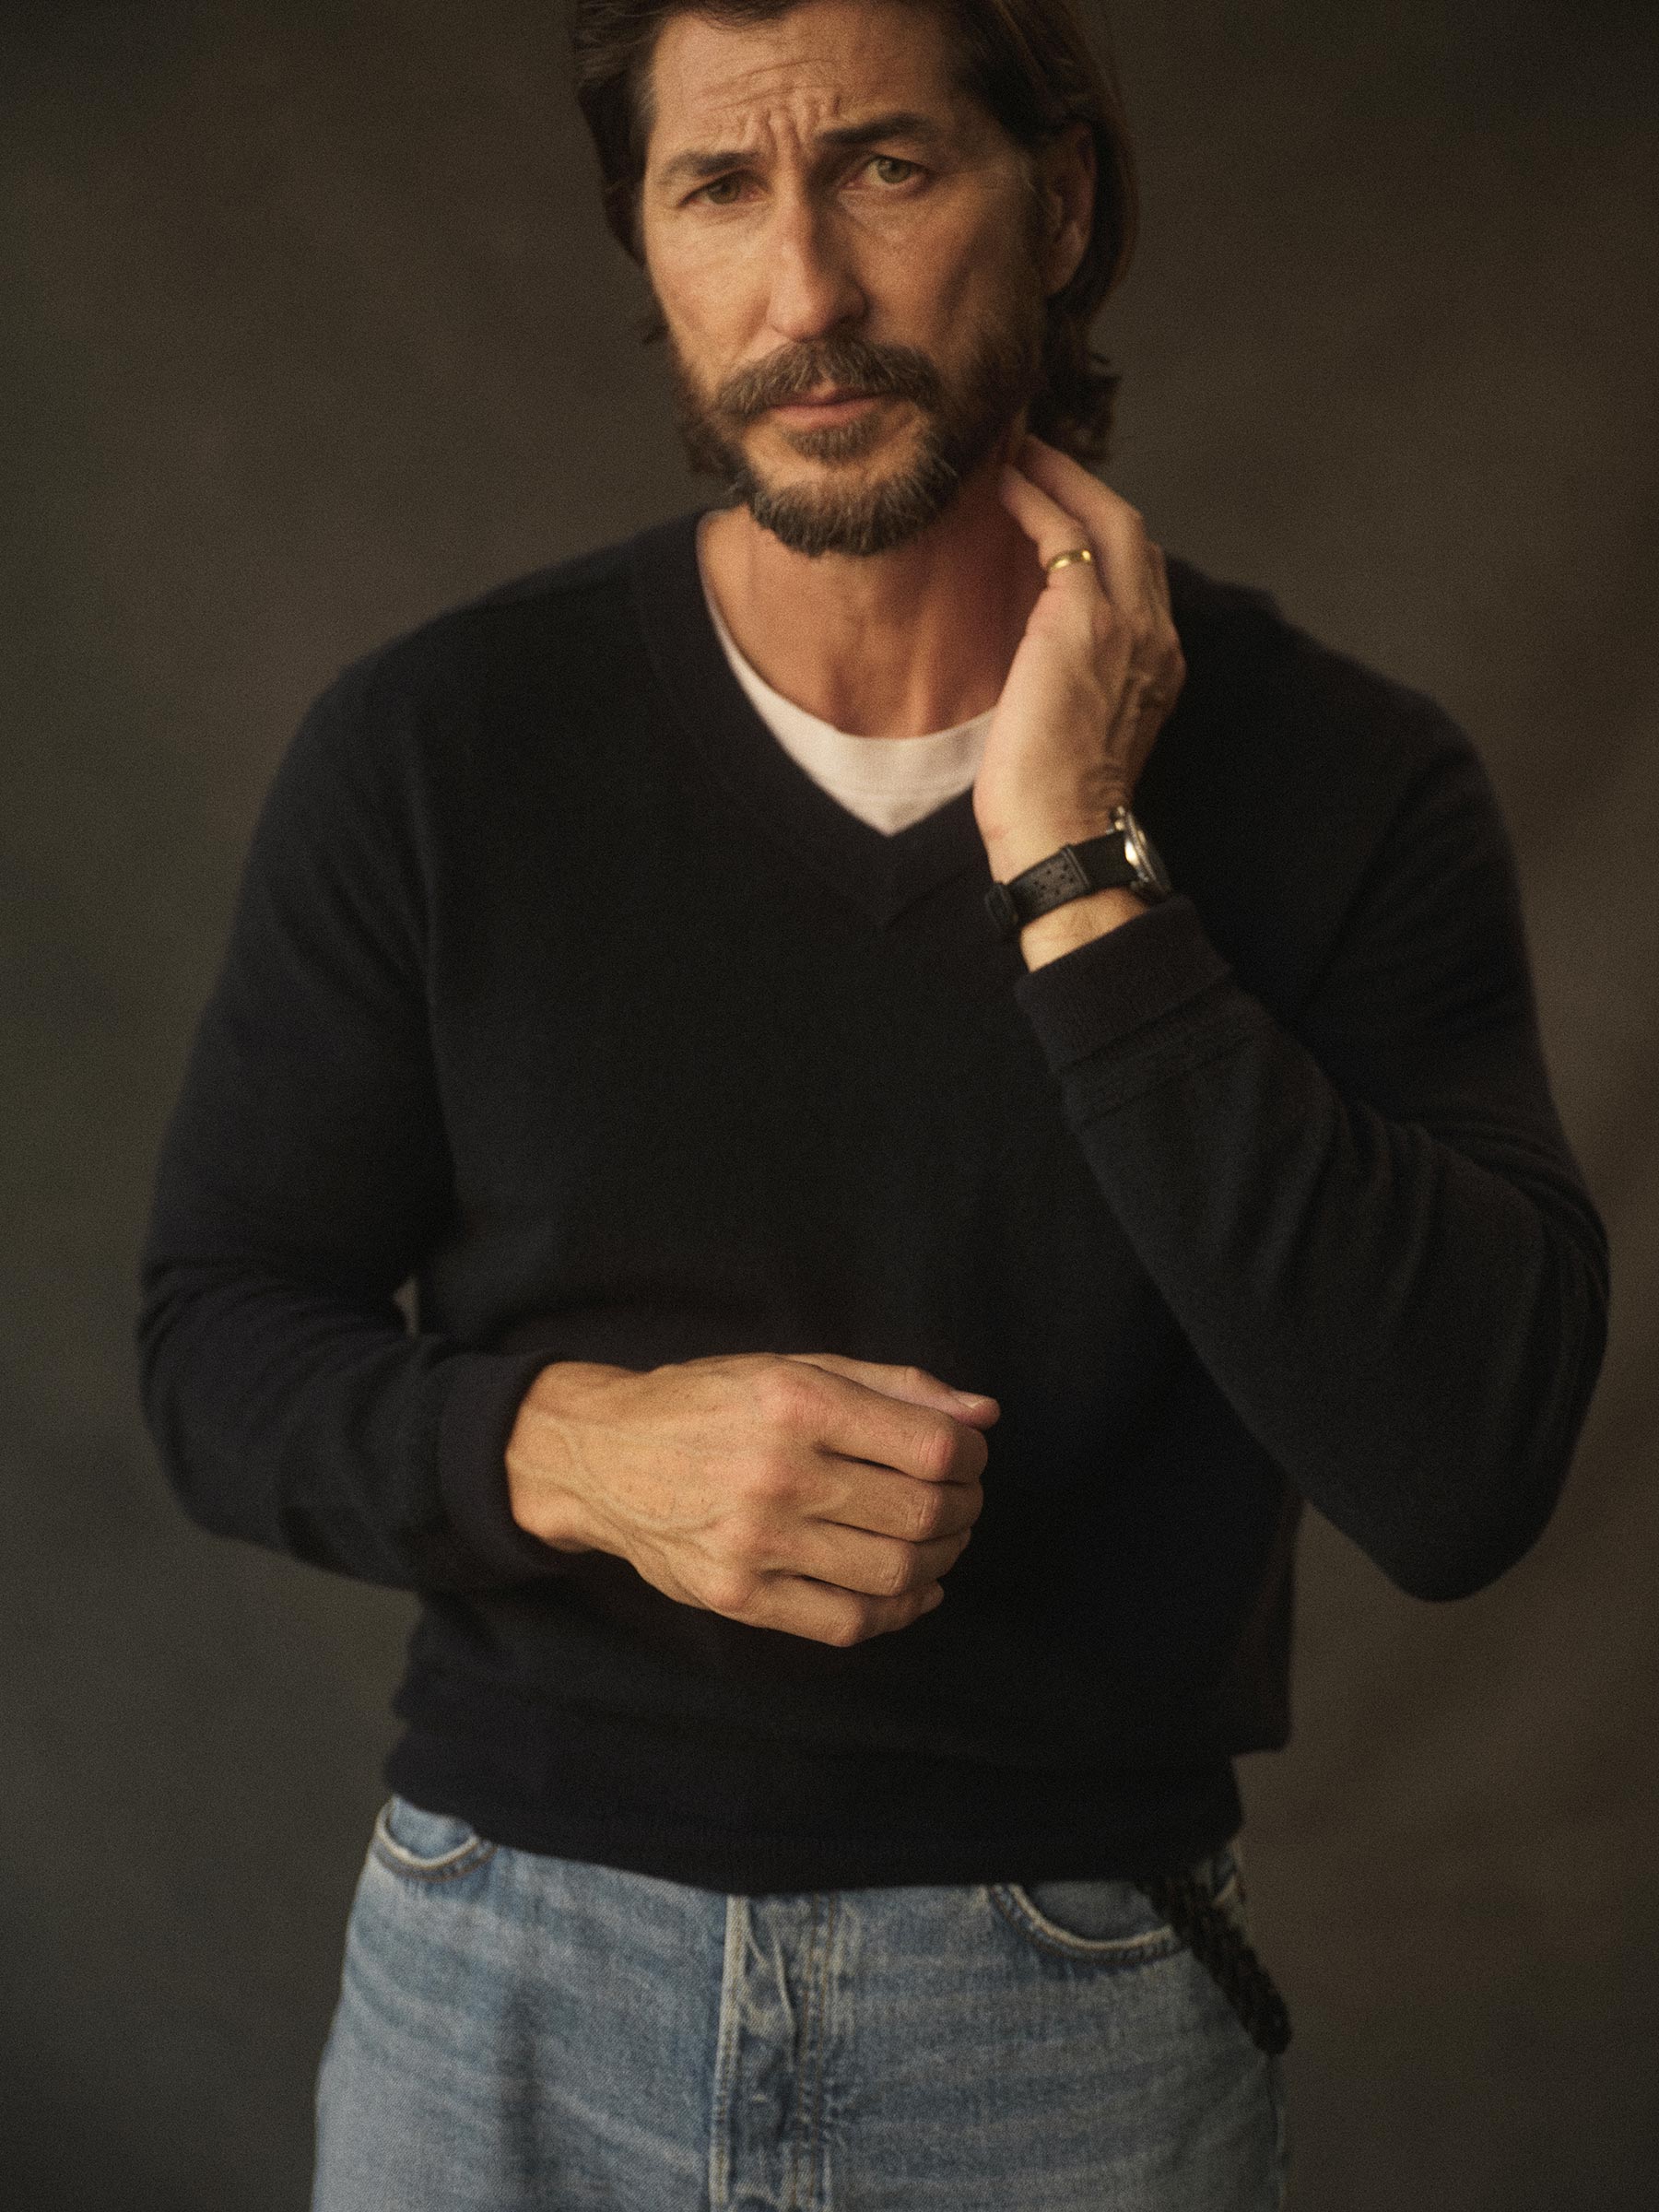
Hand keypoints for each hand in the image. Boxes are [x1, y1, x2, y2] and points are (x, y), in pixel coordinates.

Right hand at [505, 1351, 996, 1646]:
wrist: (602, 1455)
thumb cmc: (709, 1403)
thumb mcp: (795, 1367)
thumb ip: (894, 1387)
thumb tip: (984, 1415)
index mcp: (796, 1402)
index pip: (931, 1448)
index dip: (971, 1458)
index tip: (967, 1457)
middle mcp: (776, 1473)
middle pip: (921, 1514)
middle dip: (963, 1509)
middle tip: (959, 1500)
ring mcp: (754, 1543)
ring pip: (894, 1574)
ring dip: (940, 1561)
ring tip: (938, 1541)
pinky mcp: (737, 1596)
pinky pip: (847, 1624)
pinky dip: (898, 1612)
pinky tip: (910, 1589)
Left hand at [973, 434, 1185, 879]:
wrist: (1065, 829)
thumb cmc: (1057, 803)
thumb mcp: (1083, 730)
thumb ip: (1081, 682)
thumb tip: (1040, 662)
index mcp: (1161, 663)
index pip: (1144, 575)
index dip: (1107, 535)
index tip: (1068, 510)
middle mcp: (1156, 633)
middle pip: (1135, 531)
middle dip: (1090, 486)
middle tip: (1042, 457)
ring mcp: (1128, 620)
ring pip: (1108, 517)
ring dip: (1063, 477)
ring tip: (1021, 453)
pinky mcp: (1084, 616)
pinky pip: (1062, 531)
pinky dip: (1035, 499)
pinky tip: (1005, 485)